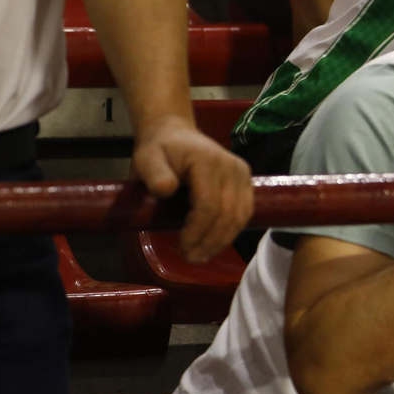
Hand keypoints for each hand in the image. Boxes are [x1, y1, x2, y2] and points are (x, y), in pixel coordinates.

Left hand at [132, 116, 252, 262]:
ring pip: (241, 215)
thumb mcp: (147, 159)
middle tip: (191, 258)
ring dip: (223, 240)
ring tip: (202, 255)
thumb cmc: (159, 150)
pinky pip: (245, 211)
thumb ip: (154, 174)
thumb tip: (166, 190)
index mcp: (208, 162)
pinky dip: (232, 231)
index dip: (197, 231)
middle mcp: (232, 167)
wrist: (176, 134)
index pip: (209, 204)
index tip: (182, 247)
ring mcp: (243, 174)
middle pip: (228, 213)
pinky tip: (216, 242)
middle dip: (210, 241)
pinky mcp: (247, 181)